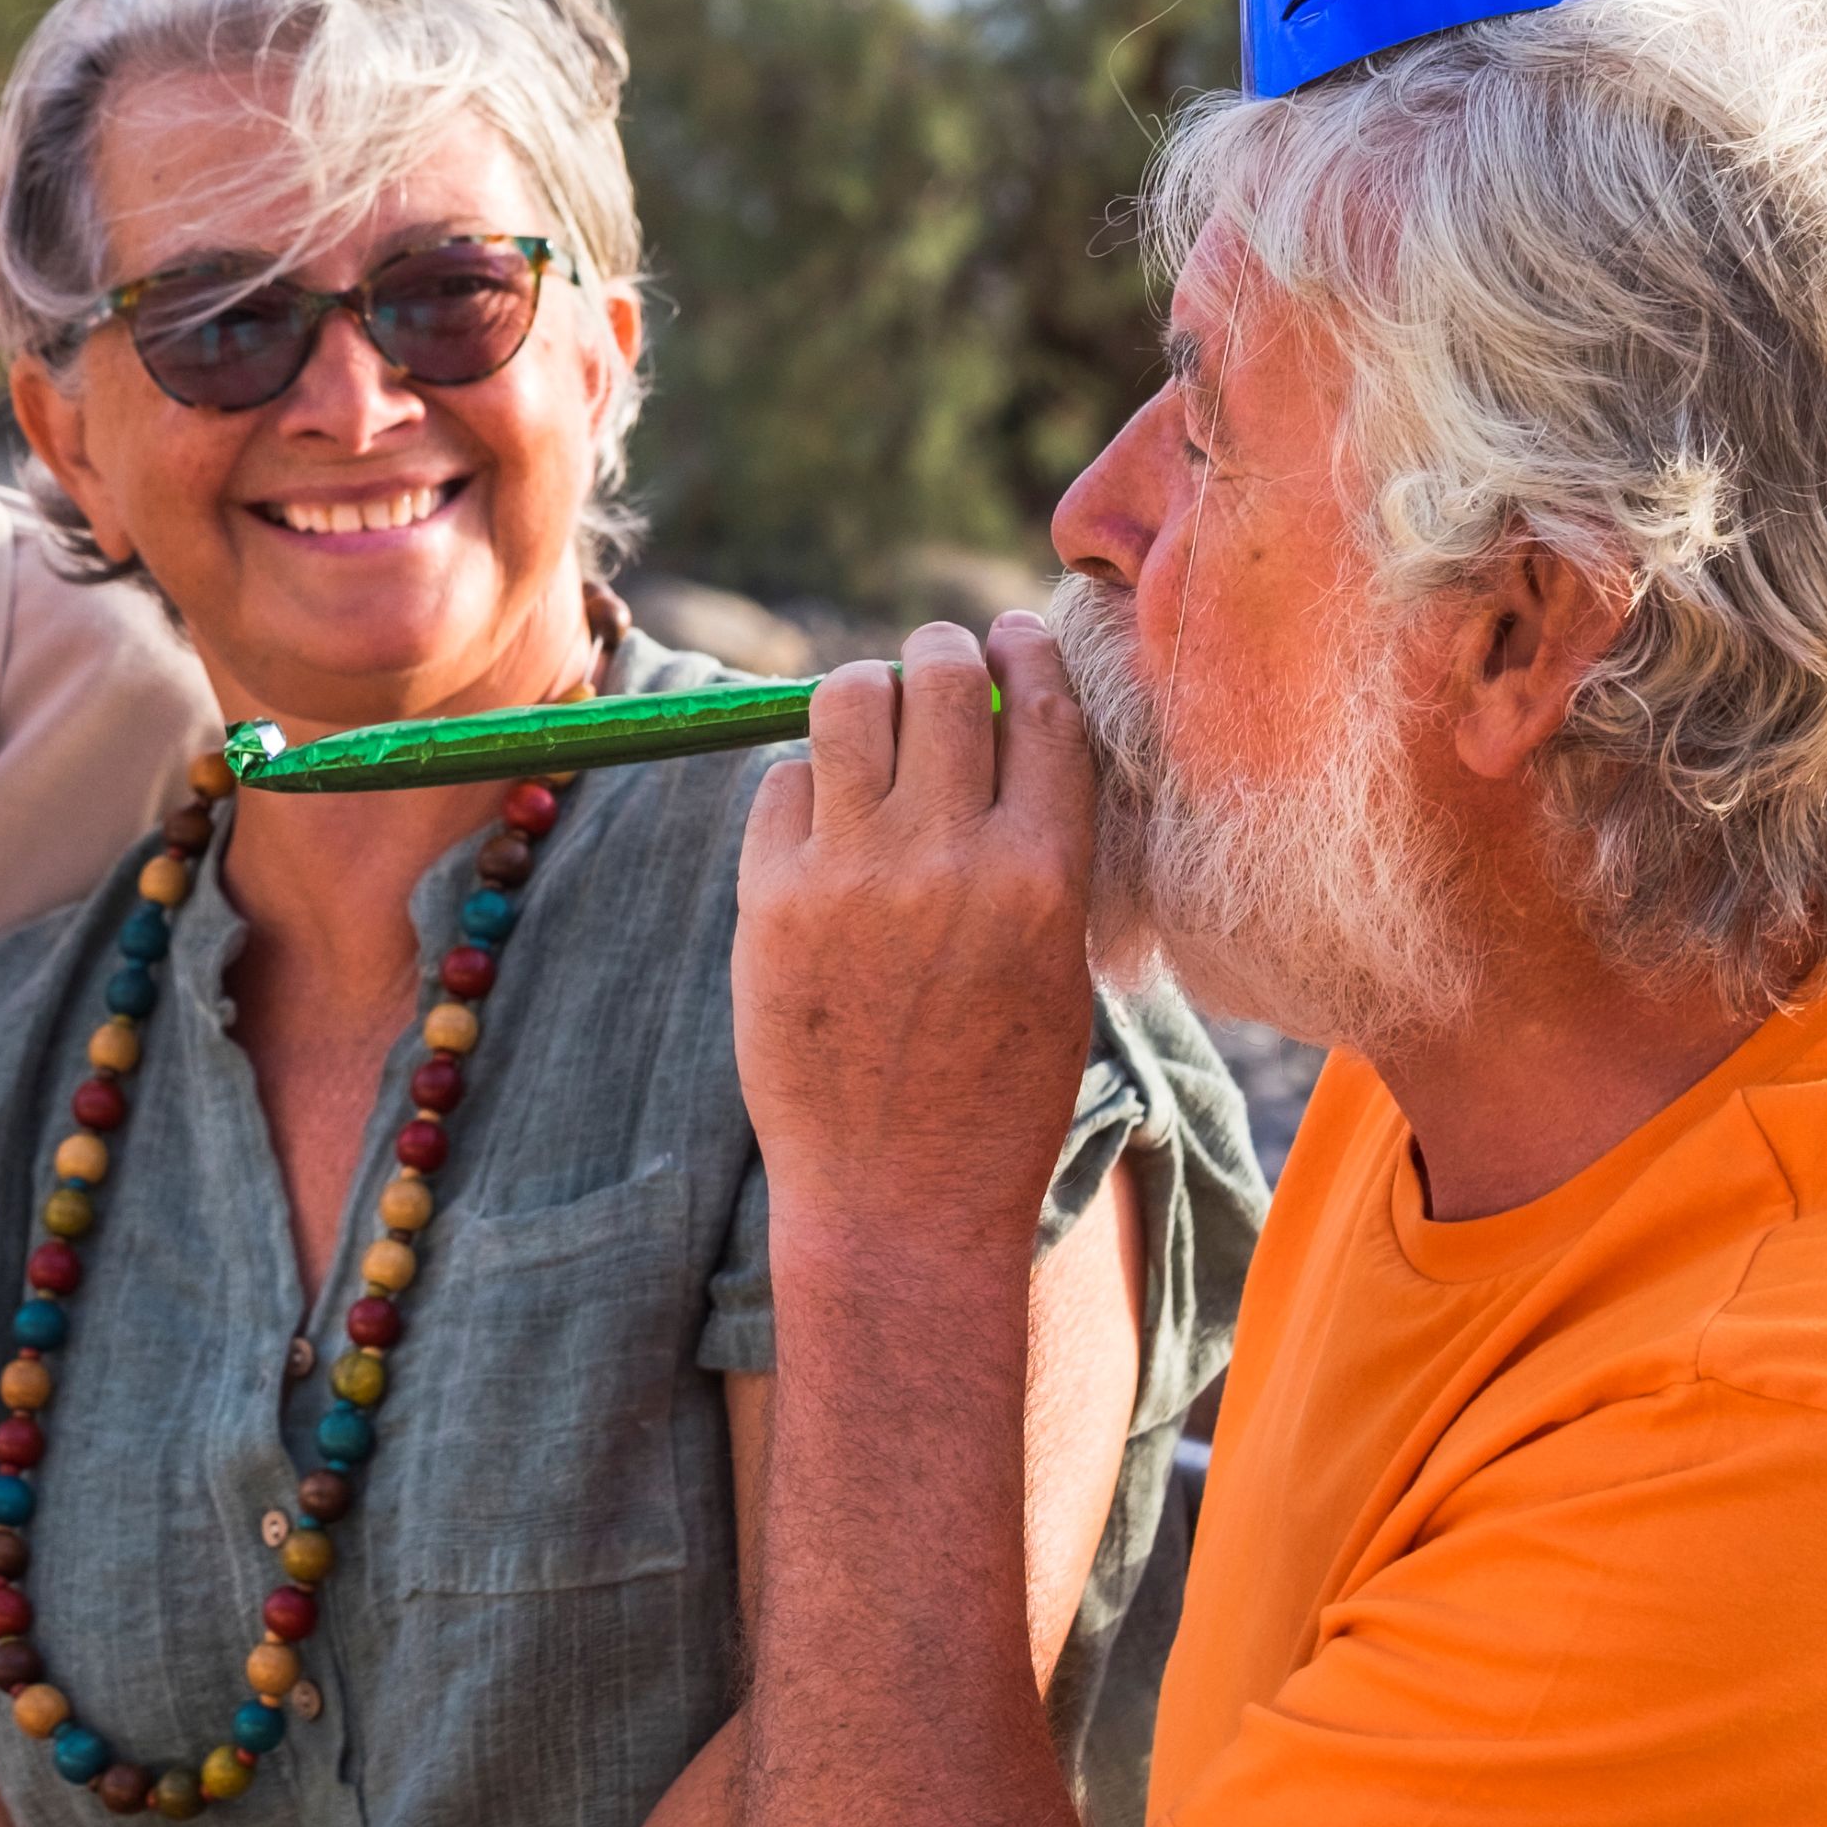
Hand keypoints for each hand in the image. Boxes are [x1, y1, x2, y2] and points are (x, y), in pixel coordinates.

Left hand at [733, 615, 1100, 1255]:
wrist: (899, 1196)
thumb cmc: (999, 1089)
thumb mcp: (1058, 965)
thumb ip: (1038, 847)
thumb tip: (1008, 729)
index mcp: (1045, 875)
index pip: (1042, 708)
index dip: (1026, 649)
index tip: (1011, 630)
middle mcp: (949, 857)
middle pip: (940, 679)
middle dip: (938, 650)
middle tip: (934, 656)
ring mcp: (851, 874)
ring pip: (846, 702)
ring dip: (862, 690)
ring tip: (868, 711)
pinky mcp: (769, 899)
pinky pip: (780, 783)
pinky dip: (802, 782)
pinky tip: (820, 817)